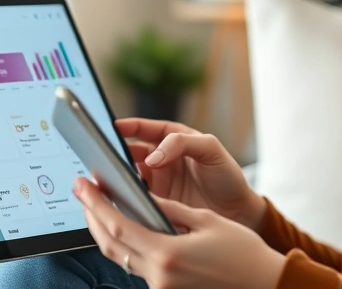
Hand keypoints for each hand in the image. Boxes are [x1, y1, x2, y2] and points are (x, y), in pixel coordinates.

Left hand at [75, 177, 284, 288]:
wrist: (262, 283)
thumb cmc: (242, 250)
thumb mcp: (205, 220)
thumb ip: (169, 209)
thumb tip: (141, 195)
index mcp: (168, 254)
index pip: (118, 226)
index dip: (96, 204)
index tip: (83, 185)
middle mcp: (159, 275)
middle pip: (111, 244)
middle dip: (92, 216)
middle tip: (83, 191)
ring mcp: (161, 287)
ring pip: (120, 257)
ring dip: (105, 231)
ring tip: (97, 206)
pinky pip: (136, 265)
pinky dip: (125, 244)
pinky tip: (123, 226)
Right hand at [115, 118, 265, 229]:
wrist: (239, 215)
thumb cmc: (228, 178)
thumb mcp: (212, 151)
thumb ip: (183, 144)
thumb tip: (153, 156)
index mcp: (175, 140)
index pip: (146, 129)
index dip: (129, 127)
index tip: (112, 127)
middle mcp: (162, 160)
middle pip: (131, 153)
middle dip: (115, 152)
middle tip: (102, 156)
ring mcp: (158, 183)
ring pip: (129, 176)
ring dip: (117, 176)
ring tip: (106, 177)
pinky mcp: (157, 204)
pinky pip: (135, 199)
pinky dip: (125, 198)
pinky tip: (119, 200)